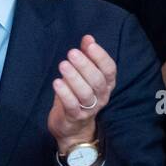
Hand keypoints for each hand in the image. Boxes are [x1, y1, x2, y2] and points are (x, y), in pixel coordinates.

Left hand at [48, 34, 115, 153]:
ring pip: (85, 93)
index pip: (109, 69)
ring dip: (74, 78)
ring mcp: (89, 108)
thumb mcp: (82, 75)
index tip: (89, 44)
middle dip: (85, 65)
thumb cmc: (77, 96)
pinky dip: (65, 94)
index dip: (101, 56)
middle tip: (72, 53)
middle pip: (97, 80)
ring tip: (63, 65)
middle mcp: (101, 96)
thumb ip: (86, 56)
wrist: (72, 127)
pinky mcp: (75, 117)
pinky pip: (72, 105)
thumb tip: (88, 38)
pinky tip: (57, 82)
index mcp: (106, 84)